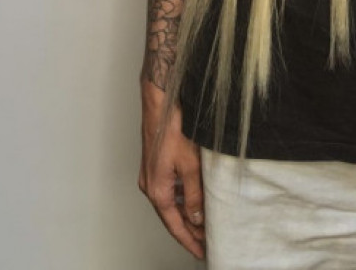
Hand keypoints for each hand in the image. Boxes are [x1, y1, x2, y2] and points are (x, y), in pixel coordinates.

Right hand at [138, 84, 205, 259]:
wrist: (160, 104)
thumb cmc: (172, 129)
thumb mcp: (190, 165)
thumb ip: (194, 194)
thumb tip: (196, 217)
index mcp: (158, 191)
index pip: (175, 225)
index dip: (189, 240)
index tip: (201, 252)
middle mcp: (150, 186)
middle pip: (171, 217)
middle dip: (188, 230)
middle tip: (205, 241)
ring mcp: (150, 175)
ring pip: (170, 203)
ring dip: (185, 214)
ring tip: (202, 222)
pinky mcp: (154, 165)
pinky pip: (168, 189)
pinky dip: (180, 198)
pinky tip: (192, 196)